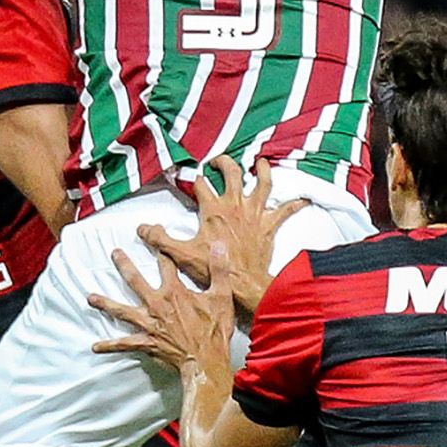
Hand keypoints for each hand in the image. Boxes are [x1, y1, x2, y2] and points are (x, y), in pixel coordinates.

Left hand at [89, 249, 233, 371]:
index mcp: (174, 292)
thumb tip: (219, 245)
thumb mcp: (222, 298)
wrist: (205, 362)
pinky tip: (95, 346)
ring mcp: (149, 324)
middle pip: (136, 280)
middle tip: (114, 253)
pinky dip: (110, 345)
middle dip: (124, 265)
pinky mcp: (146, 342)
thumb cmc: (214, 332)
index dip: (160, 245)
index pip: (165, 262)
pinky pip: (124, 344)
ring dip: (106, 303)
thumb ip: (218, 270)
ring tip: (90, 297)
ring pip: (122, 311)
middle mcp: (157, 304)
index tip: (154, 231)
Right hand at [138, 157, 309, 314]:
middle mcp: (235, 205)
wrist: (244, 284)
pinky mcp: (269, 226)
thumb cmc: (215, 268)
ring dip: (262, 171)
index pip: (200, 183)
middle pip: (232, 173)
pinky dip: (295, 204)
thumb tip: (142, 228)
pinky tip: (303, 199)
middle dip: (224, 163)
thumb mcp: (182, 254)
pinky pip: (285, 211)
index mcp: (213, 209)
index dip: (190, 177)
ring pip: (262, 184)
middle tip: (218, 162)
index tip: (183, 176)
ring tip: (261, 163)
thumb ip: (160, 239)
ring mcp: (255, 213)